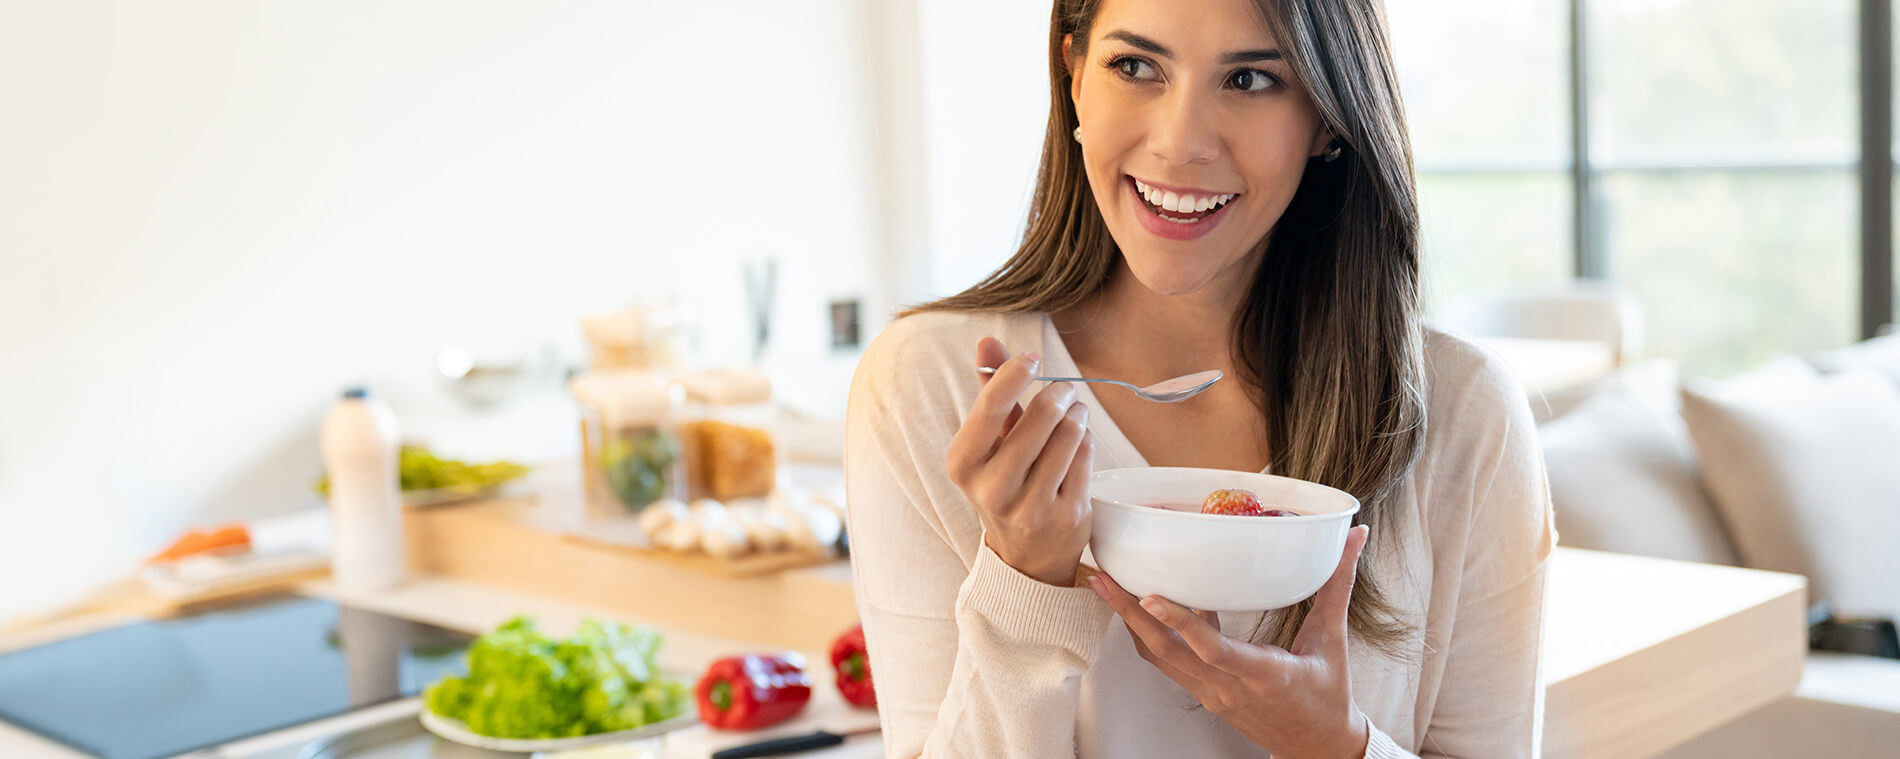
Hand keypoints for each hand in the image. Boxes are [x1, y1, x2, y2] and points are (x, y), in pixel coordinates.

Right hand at [945, 337, 1094, 586]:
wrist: (1025, 556)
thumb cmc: (1004, 484)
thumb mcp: (988, 442)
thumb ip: (989, 391)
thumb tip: (986, 341)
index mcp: (963, 464)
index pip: (991, 406)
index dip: (1015, 373)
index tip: (1032, 359)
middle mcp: (992, 488)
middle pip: (1041, 416)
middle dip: (1059, 394)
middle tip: (1064, 391)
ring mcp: (1031, 506)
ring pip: (1069, 435)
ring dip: (1077, 415)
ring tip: (1074, 414)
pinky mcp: (1066, 516)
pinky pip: (1086, 458)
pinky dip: (1086, 442)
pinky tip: (1079, 444)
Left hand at [1089, 525, 1372, 757]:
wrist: (1318, 747)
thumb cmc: (1328, 696)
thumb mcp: (1333, 639)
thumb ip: (1338, 584)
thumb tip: (1355, 538)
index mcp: (1264, 675)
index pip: (1214, 650)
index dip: (1180, 622)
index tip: (1151, 595)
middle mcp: (1228, 687)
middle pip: (1167, 651)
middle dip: (1130, 613)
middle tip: (1102, 578)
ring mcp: (1211, 694)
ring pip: (1160, 658)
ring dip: (1130, 622)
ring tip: (1107, 586)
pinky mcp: (1203, 695)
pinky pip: (1168, 663)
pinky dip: (1150, 634)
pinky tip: (1142, 606)